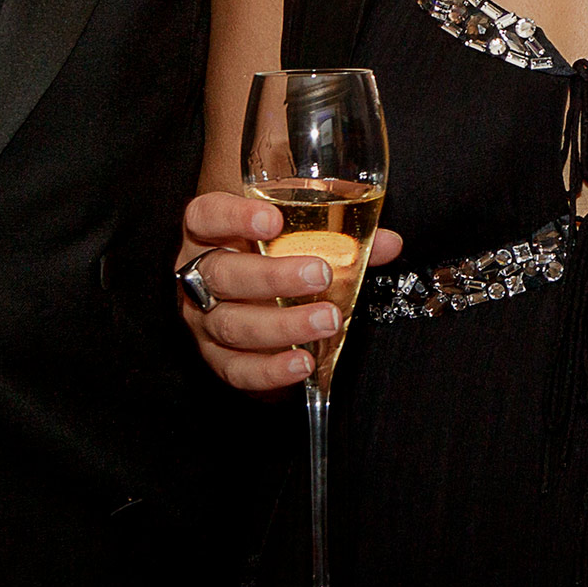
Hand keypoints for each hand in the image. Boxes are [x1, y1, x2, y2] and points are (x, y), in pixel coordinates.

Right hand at [176, 191, 401, 393]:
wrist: (254, 297)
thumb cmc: (276, 254)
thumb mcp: (303, 234)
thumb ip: (340, 235)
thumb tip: (388, 244)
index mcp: (211, 232)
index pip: (205, 215)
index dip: (234, 217)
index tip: (273, 221)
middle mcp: (200, 274)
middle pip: (223, 274)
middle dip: (272, 277)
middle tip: (319, 275)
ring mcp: (203, 320)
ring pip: (232, 324)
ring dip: (282, 326)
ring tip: (326, 322)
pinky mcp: (215, 359)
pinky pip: (237, 370)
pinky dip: (270, 371)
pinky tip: (303, 364)